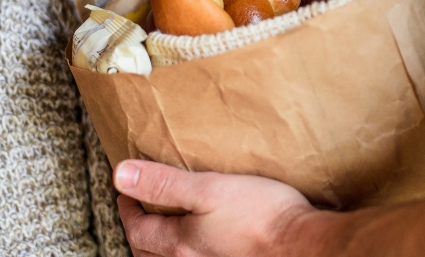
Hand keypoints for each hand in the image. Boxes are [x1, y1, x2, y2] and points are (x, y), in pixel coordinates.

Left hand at [113, 159, 330, 256]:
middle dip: (138, 230)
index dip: (127, 208)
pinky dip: (185, 254)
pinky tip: (200, 244)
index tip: (125, 193)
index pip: (137, 228)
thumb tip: (121, 175)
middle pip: (148, 251)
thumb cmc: (261, 216)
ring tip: (163, 231)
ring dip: (158, 247)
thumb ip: (163, 183)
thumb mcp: (208, 189)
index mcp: (178, 244)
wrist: (303, 245)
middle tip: (138, 211)